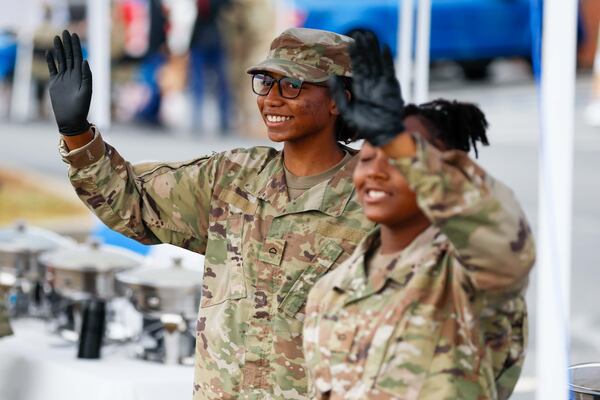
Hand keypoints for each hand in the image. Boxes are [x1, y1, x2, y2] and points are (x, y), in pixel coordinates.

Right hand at [46, 30, 91, 135]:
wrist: (71, 118)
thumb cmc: (81, 107)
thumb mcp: (86, 91)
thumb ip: (86, 76)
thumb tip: (84, 60)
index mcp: (81, 76)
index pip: (78, 57)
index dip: (76, 46)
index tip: (74, 35)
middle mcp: (72, 75)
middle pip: (69, 56)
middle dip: (67, 44)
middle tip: (65, 32)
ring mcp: (63, 78)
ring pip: (61, 60)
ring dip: (59, 49)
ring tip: (56, 38)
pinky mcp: (55, 83)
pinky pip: (53, 69)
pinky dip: (51, 61)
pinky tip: (49, 53)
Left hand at [329, 31, 404, 146]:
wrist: (383, 134)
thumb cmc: (366, 126)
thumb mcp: (347, 110)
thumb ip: (339, 94)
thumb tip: (330, 78)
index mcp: (361, 89)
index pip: (357, 68)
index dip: (354, 56)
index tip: (350, 44)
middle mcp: (371, 84)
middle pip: (367, 62)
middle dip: (363, 49)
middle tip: (359, 34)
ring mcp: (382, 84)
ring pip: (377, 62)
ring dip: (373, 50)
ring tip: (369, 36)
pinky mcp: (392, 87)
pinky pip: (389, 70)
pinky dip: (387, 59)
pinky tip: (383, 48)